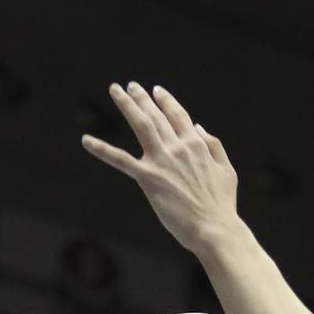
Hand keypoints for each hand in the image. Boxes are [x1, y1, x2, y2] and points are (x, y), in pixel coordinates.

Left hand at [82, 83, 239, 254]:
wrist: (213, 227)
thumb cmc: (221, 204)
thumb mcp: (227, 170)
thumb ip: (213, 145)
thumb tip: (198, 126)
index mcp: (196, 144)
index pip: (178, 115)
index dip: (166, 101)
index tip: (156, 91)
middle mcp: (178, 147)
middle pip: (156, 115)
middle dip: (142, 98)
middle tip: (129, 86)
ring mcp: (161, 161)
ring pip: (141, 125)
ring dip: (127, 106)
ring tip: (115, 91)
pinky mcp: (148, 178)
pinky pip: (120, 160)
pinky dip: (102, 149)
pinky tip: (86, 141)